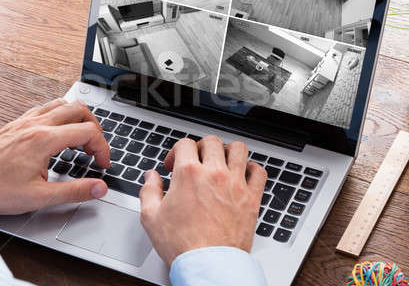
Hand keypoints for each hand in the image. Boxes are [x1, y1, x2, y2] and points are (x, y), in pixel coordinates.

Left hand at [0, 99, 109, 214]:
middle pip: (79, 109)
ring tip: (80, 138)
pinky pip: (45, 108)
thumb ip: (74, 191)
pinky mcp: (16, 123)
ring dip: (78, 117)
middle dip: (95, 127)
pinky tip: (57, 133)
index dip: (103, 148)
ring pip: (62, 103)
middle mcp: (36, 124)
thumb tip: (99, 188)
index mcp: (45, 139)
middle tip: (95, 147)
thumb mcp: (40, 197)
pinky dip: (59, 115)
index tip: (102, 164)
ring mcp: (25, 121)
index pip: (88, 132)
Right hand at [139, 136, 265, 266]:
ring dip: (228, 151)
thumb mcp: (151, 217)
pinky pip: (259, 172)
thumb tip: (151, 177)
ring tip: (221, 161)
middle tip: (196, 161)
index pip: (185, 144)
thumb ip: (149, 191)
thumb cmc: (182, 245)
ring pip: (239, 149)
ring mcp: (235, 184)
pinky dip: (252, 168)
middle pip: (212, 141)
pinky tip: (243, 174)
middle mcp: (214, 174)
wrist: (208, 266)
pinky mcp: (251, 198)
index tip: (173, 165)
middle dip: (200, 147)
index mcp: (188, 174)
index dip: (176, 151)